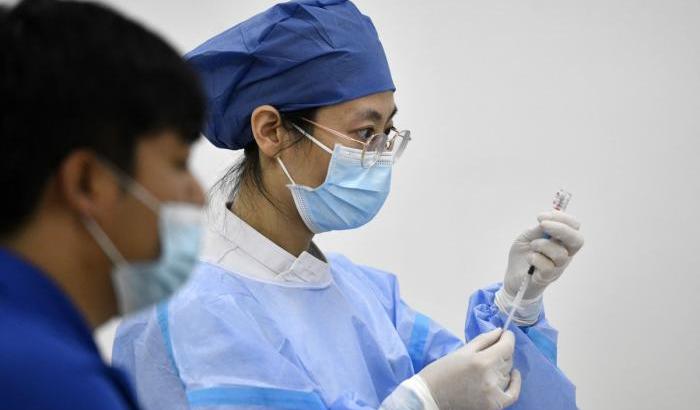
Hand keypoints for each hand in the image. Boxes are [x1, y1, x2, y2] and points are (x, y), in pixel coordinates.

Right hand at [418, 329, 520, 409]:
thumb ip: (483, 340)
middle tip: (492, 349)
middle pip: (508, 359)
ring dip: (502, 367)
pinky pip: (512, 394)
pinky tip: (512, 375)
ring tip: (490, 365)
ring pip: (508, 374)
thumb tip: (500, 332)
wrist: (431, 396)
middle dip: (502, 351)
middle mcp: (491, 377)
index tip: (505, 334)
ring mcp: (493, 393)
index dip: (508, 338)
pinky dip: (515, 384)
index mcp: (482, 361)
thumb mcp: (461, 351)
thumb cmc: (441, 371)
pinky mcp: (493, 405)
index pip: (507, 346)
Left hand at [496, 210, 583, 324]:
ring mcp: (558, 267)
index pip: (574, 227)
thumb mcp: (528, 236)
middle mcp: (565, 254)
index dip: (562, 218)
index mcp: (562, 241)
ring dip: (542, 245)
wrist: (513, 275)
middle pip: (577, 240)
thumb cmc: (524, 254)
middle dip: (561, 229)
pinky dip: (535, 259)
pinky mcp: (547, 277)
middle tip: (542, 224)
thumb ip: (539, 230)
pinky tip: (530, 259)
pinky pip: (548, 267)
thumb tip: (547, 221)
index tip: (541, 216)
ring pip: (560, 254)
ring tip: (532, 246)